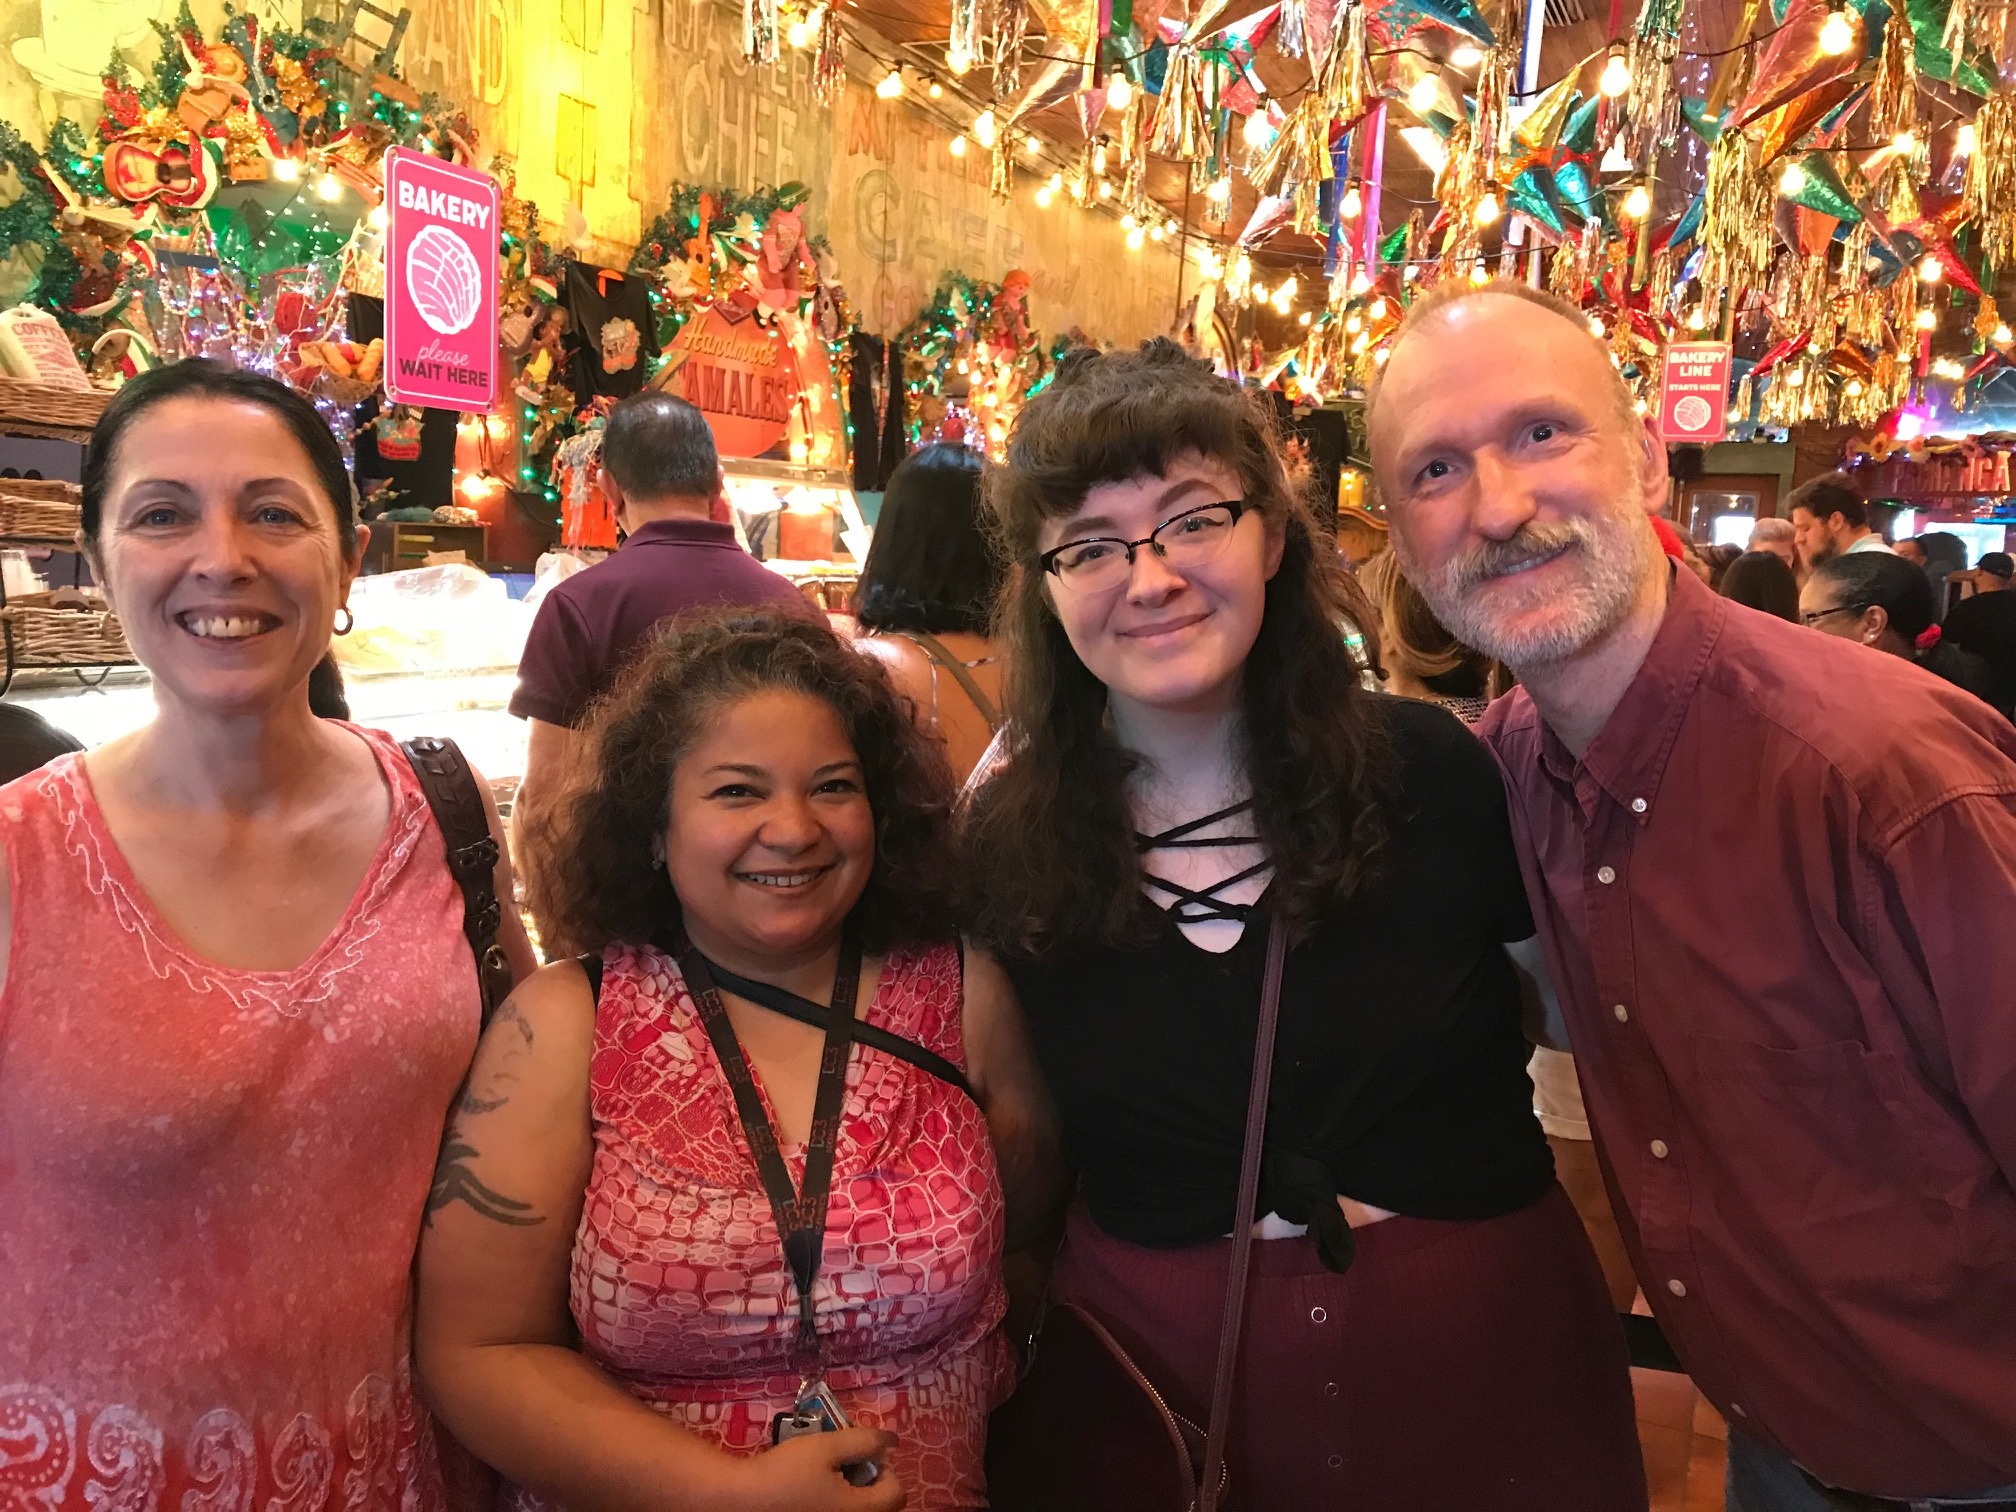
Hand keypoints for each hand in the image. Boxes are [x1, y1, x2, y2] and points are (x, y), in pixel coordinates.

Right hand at [709, 1429, 904, 1511]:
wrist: (740, 1500)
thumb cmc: (785, 1473)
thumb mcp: (826, 1447)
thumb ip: (863, 1441)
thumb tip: (893, 1440)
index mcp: (859, 1510)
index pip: (897, 1493)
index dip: (886, 1469)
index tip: (861, 1456)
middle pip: (882, 1506)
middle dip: (871, 1482)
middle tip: (846, 1464)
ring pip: (860, 1511)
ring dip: (854, 1492)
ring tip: (829, 1475)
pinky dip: (836, 1502)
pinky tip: (814, 1490)